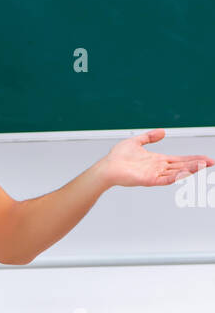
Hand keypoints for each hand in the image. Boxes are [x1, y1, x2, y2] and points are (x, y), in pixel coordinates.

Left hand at [99, 130, 213, 188]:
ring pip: (176, 172)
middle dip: (197, 164)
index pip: (180, 159)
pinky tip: (185, 173)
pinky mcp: (148, 180)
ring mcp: (154, 175)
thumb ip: (149, 137)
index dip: (193, 159)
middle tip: (211, 162)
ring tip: (203, 165)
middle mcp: (158, 168)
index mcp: (158, 160)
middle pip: (182, 166)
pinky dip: (175, 176)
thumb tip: (163, 132)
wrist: (107, 167)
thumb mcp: (137, 141)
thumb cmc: (118, 157)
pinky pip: (164, 179)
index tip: (206, 158)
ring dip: (190, 169)